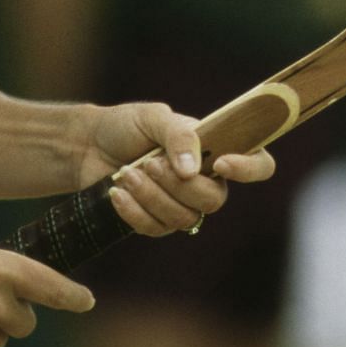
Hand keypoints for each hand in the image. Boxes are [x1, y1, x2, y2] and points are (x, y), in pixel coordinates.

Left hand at [83, 101, 276, 236]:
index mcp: (215, 147)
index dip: (249, 169)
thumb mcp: (153, 117)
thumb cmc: (125, 126)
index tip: (219, 163)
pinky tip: (117, 193)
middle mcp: (205, 178)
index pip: (258, 164)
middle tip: (148, 162)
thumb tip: (193, 169)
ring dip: (151, 196)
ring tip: (127, 174)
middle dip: (177, 185)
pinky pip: (157, 229)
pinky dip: (134, 212)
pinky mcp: (156, 221)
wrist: (87, 146)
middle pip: (214, 200)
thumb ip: (178, 135)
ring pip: (184, 218)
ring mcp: (181, 203)